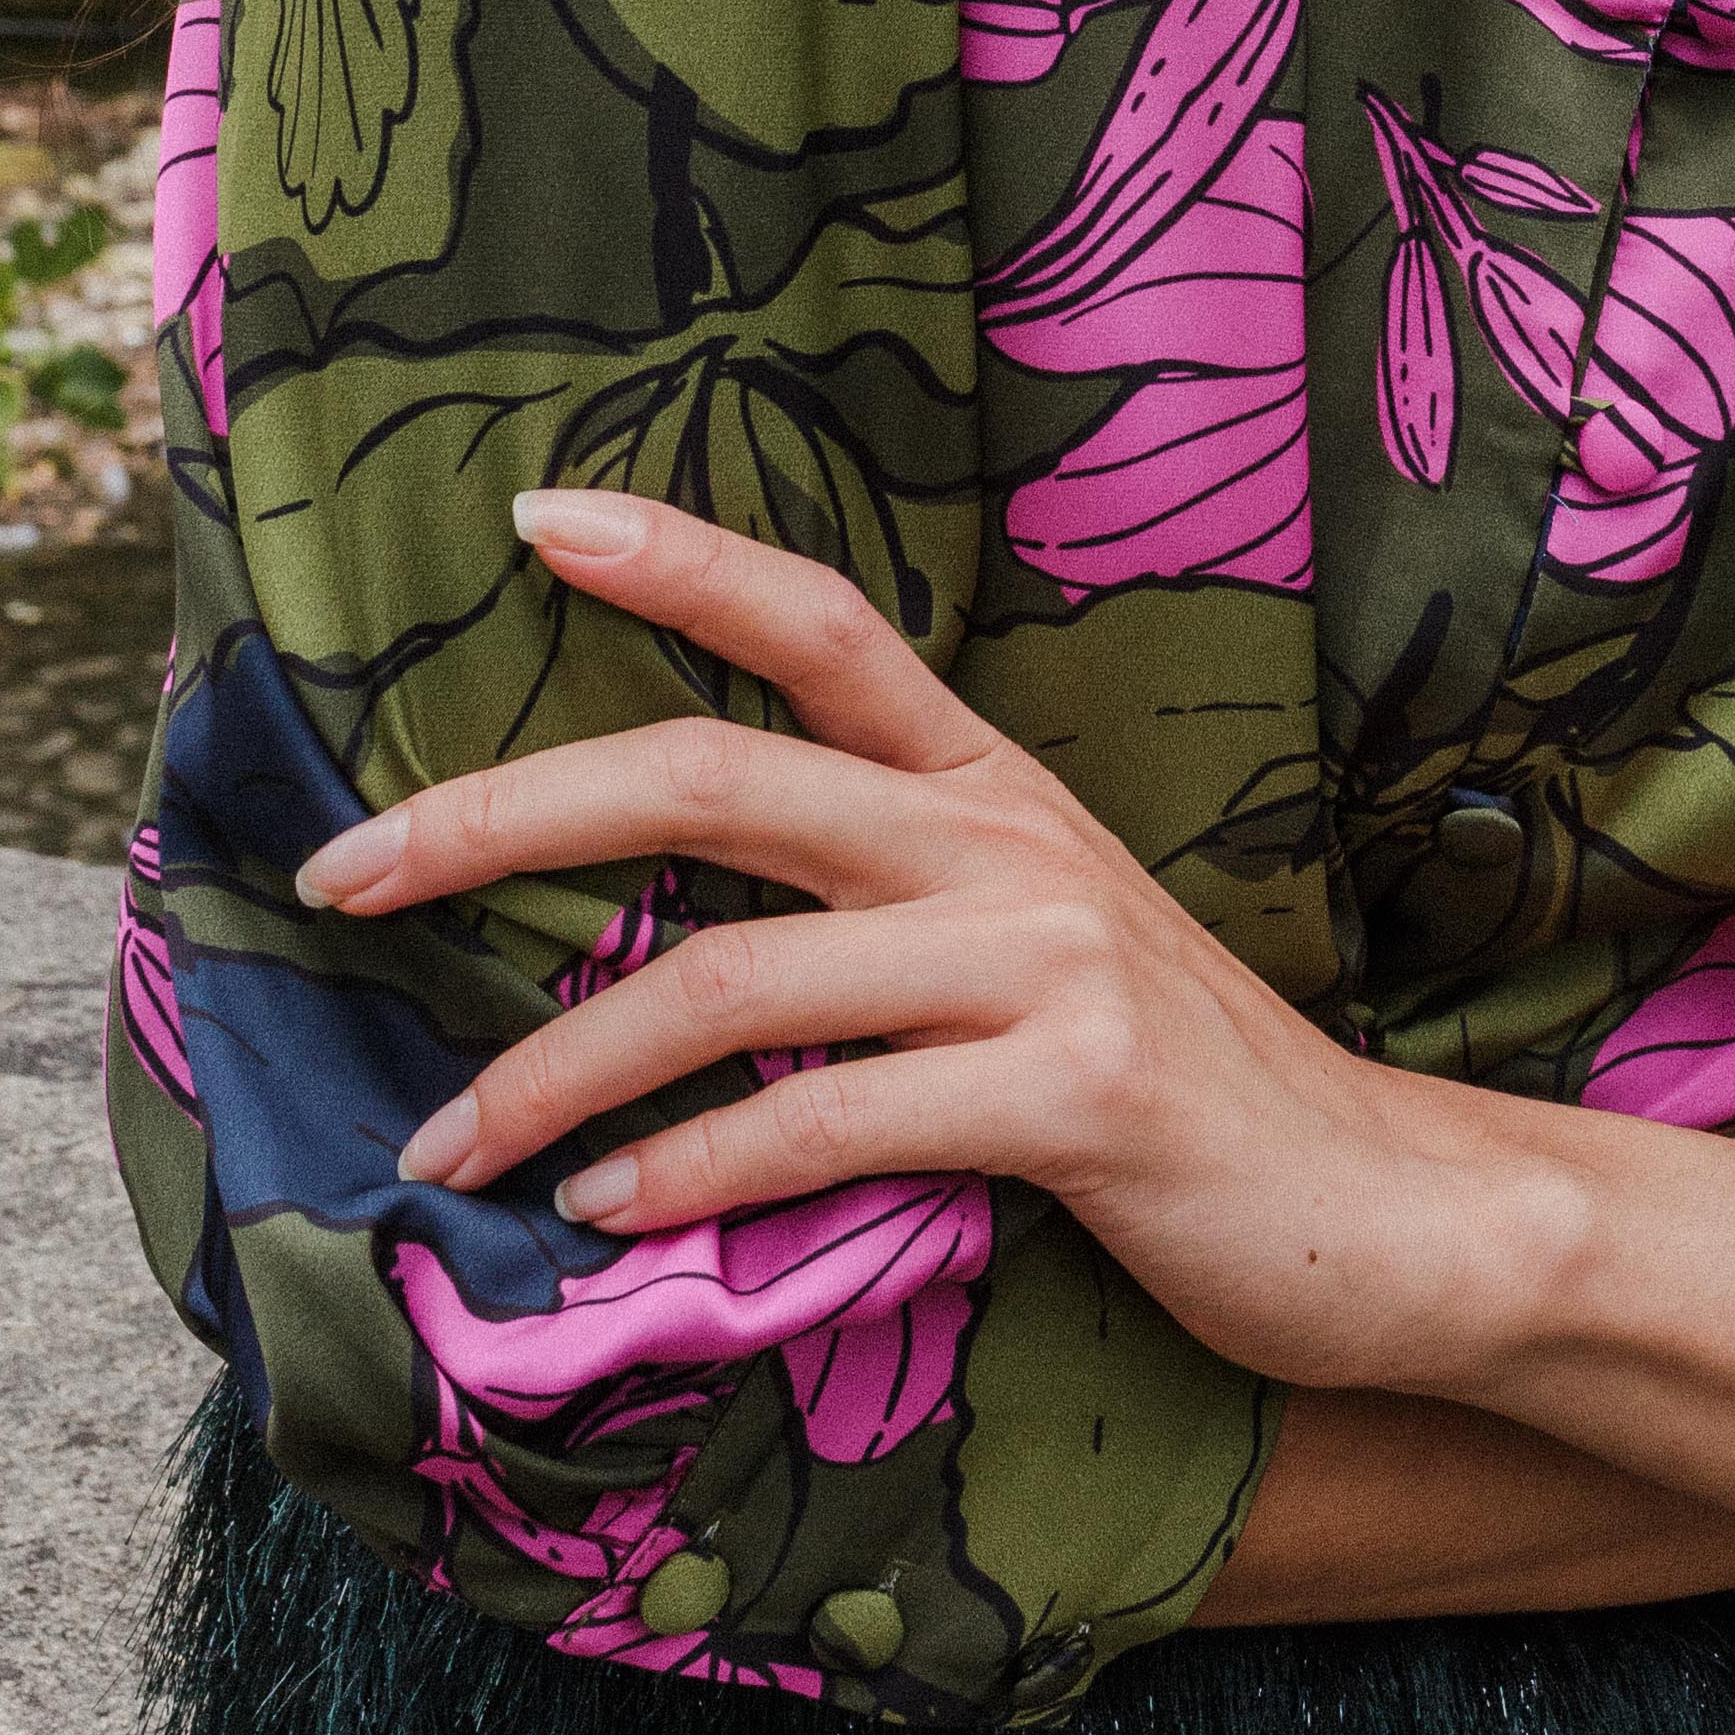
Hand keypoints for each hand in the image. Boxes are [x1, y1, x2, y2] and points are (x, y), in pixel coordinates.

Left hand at [303, 489, 1548, 1398]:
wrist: (1396, 1216)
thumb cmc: (1184, 1106)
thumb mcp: (1039, 963)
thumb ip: (887, 928)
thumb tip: (668, 958)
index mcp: (995, 790)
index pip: (824, 622)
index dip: (680, 554)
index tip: (531, 515)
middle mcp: (1012, 842)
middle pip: (713, 776)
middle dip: (498, 817)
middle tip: (338, 877)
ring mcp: (1050, 959)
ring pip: (735, 977)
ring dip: (556, 1069)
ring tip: (445, 1144)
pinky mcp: (1078, 1095)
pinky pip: (830, 1122)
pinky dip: (693, 1173)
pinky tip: (609, 1219)